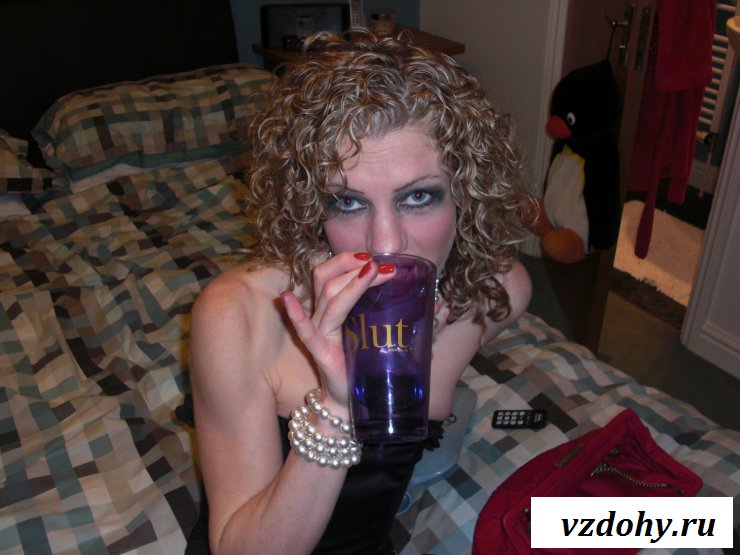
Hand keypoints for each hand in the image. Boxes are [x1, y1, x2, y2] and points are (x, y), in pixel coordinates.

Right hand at [280, 253, 394, 408]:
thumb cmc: (367, 365)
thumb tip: (439, 303)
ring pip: (328, 298)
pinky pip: (305, 331)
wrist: (351, 402)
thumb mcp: (386, 334)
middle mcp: (323, 316)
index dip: (349, 260)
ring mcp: (320, 332)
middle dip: (352, 266)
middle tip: (379, 263)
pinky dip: (295, 315)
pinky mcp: (319, 352)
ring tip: (372, 272)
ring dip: (351, 282)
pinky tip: (287, 298)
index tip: (373, 256)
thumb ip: (407, 317)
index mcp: (335, 308)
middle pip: (328, 278)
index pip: (333, 272)